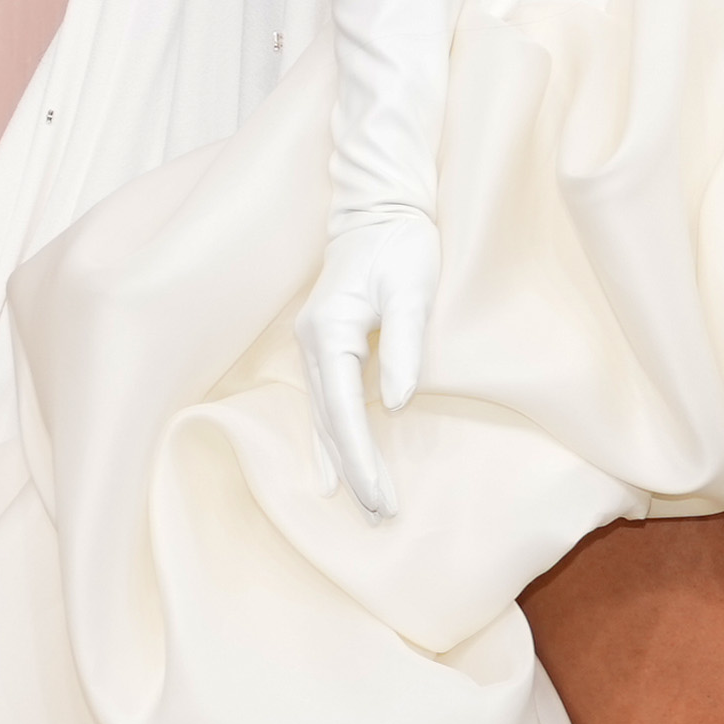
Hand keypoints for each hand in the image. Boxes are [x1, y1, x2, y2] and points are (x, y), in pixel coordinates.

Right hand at [299, 204, 439, 519]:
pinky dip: (327, 439)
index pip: (343, 411)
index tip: (381, 497)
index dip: (361, 458)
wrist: (380, 207)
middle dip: (353, 471)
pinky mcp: (324, 344)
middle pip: (329, 423)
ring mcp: (312, 345)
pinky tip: (329, 471)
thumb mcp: (412, 289)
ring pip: (321, 418)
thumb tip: (396, 404)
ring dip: (340, 462)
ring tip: (362, 505)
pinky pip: (323, 404)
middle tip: (379, 516)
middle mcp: (311, 343)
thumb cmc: (402, 243)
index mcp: (329, 331)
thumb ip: (403, 345)